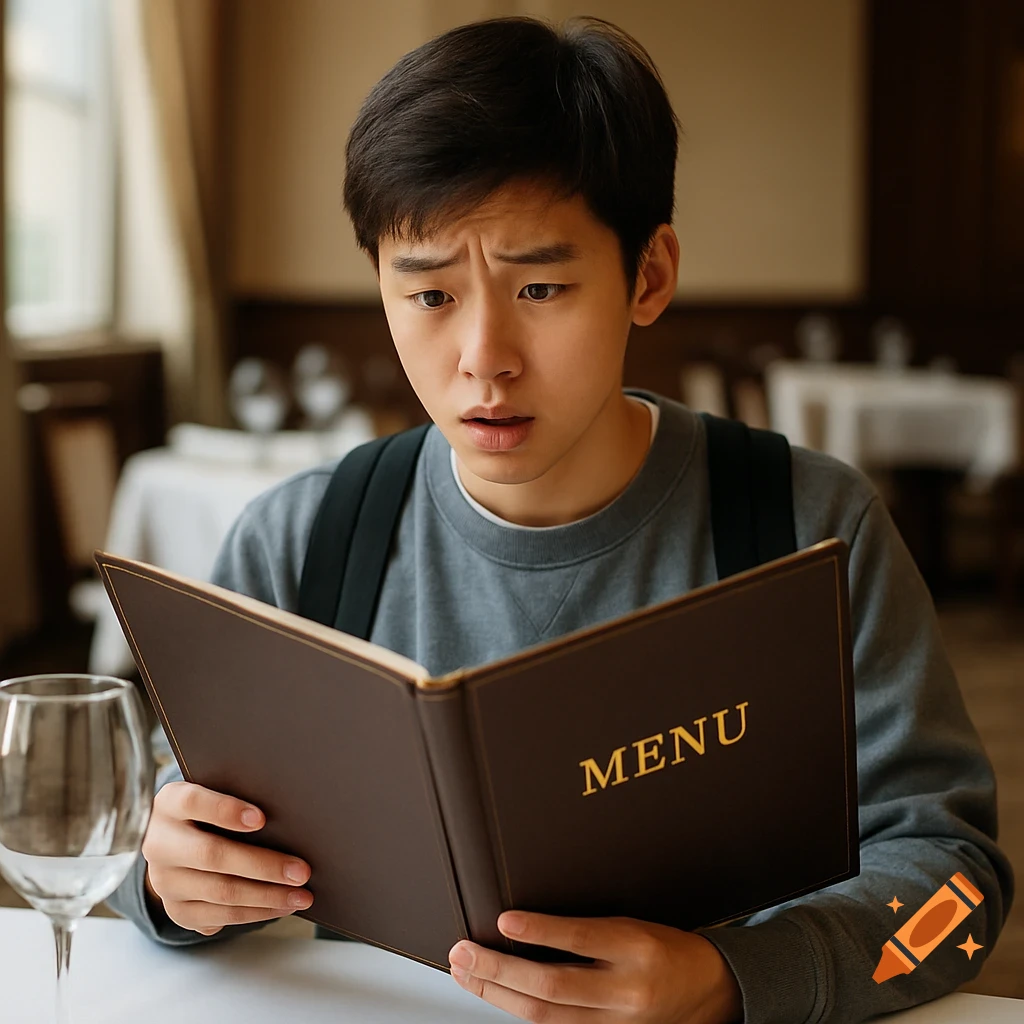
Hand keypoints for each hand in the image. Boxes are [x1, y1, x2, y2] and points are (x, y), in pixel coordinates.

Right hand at [142, 781, 313, 935]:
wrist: (173, 840)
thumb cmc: (207, 809)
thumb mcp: (213, 792)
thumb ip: (237, 795)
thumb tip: (286, 808)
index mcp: (168, 804)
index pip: (192, 802)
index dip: (226, 810)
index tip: (261, 818)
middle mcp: (160, 843)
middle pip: (212, 855)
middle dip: (263, 865)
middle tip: (301, 871)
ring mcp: (164, 880)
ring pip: (220, 891)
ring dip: (267, 896)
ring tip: (301, 894)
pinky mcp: (176, 908)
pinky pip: (219, 917)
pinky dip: (256, 912)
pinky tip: (281, 906)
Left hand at [448, 912, 742, 1023]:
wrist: (709, 990)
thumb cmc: (666, 948)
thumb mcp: (632, 922)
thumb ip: (585, 926)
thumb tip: (526, 920)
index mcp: (634, 947)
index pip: (578, 939)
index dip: (538, 931)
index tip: (504, 921)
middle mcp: (624, 990)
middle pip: (551, 987)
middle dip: (499, 971)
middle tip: (464, 953)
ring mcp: (615, 1022)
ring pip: (544, 1017)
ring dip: (497, 995)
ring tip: (467, 973)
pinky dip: (520, 1014)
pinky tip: (496, 997)